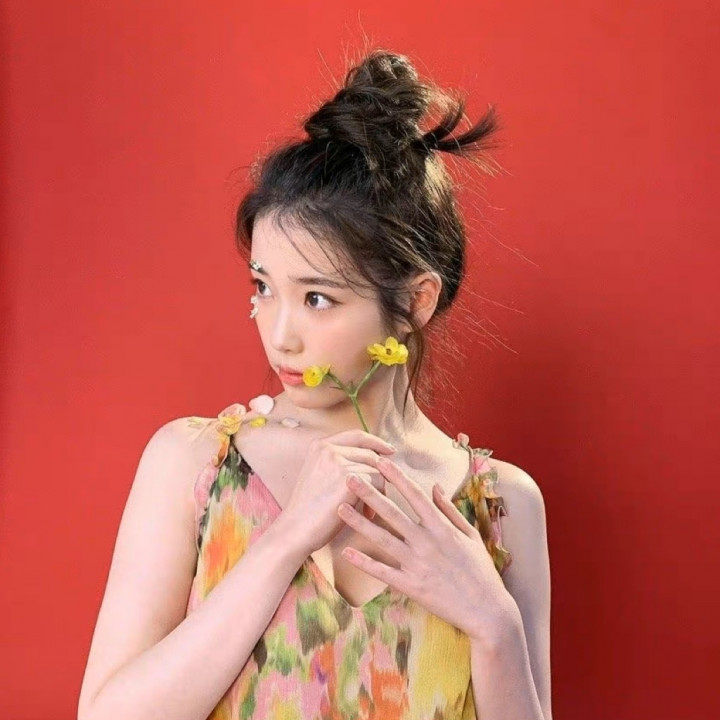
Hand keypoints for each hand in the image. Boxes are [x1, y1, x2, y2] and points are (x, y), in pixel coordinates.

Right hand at [283, 429, 394, 553]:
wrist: (296, 529)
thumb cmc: (311, 510)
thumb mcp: (321, 475)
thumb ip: (342, 462)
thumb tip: (379, 459)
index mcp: (320, 445)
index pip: (357, 435)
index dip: (376, 442)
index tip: (390, 450)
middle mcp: (328, 448)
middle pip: (370, 454)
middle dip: (379, 476)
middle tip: (376, 498)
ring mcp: (337, 460)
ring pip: (376, 469)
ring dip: (378, 490)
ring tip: (368, 509)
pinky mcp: (346, 476)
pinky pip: (377, 481)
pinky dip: (377, 499)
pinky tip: (367, 514)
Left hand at [338, 455, 511, 640]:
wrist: (487, 611)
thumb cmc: (480, 571)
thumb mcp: (470, 535)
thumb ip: (450, 510)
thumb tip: (435, 486)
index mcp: (443, 528)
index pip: (415, 496)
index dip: (397, 477)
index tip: (381, 462)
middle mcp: (427, 543)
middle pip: (393, 513)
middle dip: (370, 494)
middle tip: (349, 478)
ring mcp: (418, 565)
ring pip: (383, 540)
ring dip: (359, 523)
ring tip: (339, 509)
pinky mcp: (411, 587)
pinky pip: (383, 572)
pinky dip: (364, 562)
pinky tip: (346, 552)